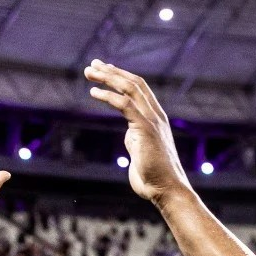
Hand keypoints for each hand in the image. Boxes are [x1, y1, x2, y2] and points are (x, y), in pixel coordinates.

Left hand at [84, 60, 190, 203]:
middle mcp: (155, 115)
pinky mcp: (145, 129)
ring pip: (129, 88)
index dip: (121, 76)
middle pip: (133, 83)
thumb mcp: (141, 151)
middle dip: (112, 71)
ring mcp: (152, 120)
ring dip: (107, 78)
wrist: (166, 190)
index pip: (139, 88)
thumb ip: (135, 139)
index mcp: (155, 118)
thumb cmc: (153, 177)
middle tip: (92, 65)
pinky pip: (124, 104)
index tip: (104, 70)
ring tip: (89, 72)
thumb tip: (129, 136)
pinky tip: (93, 92)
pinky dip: (108, 96)